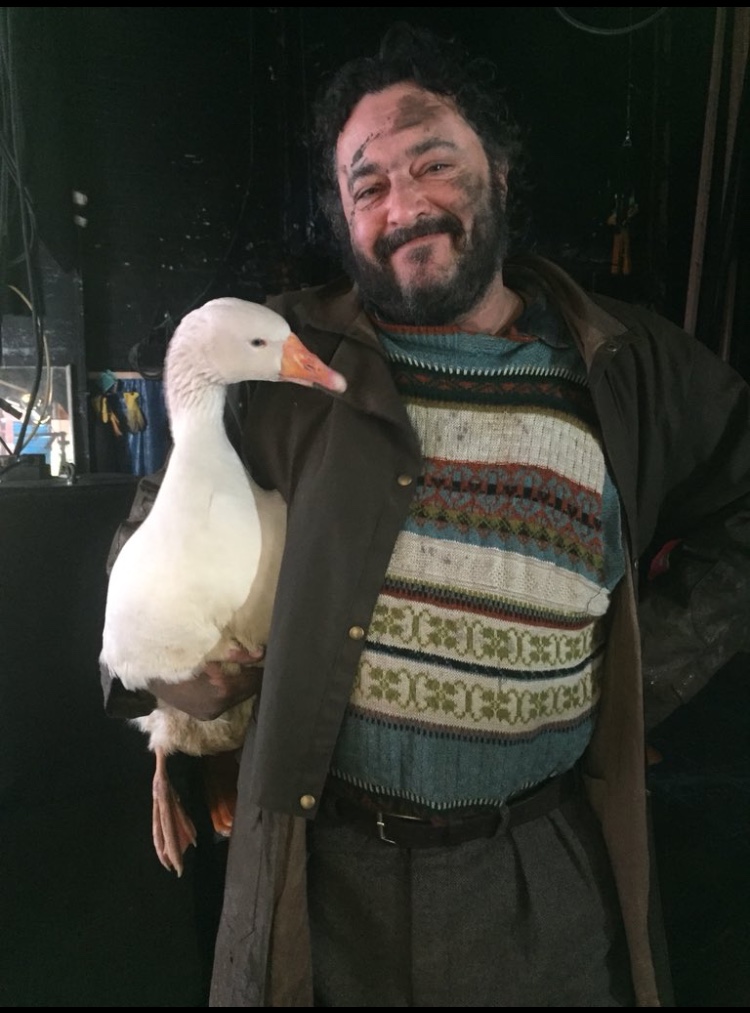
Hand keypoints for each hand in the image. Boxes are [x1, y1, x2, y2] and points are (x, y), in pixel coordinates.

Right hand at [149, 645, 263, 719]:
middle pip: (247, 691)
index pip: (252, 680)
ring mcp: (210, 713)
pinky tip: (233, 680)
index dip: (260, 668)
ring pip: (237, 698)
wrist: (148, 674)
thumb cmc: (179, 655)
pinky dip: (232, 691)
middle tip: (260, 663)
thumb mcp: (208, 650)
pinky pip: (226, 702)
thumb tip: (260, 654)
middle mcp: (217, 706)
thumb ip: (236, 653)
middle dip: (254, 677)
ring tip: (248, 670)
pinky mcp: (204, 715)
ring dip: (244, 685)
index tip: (266, 657)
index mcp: (221, 689)